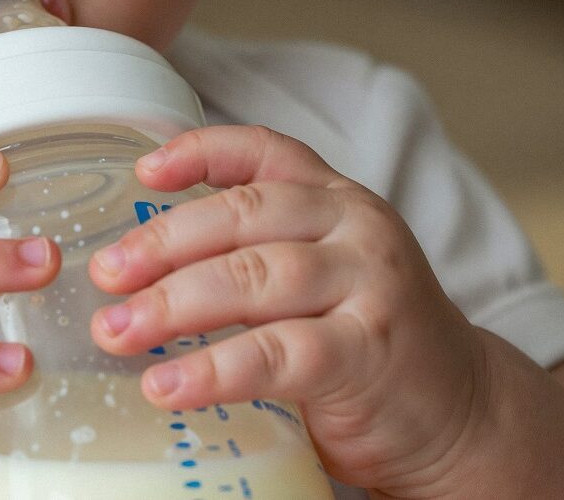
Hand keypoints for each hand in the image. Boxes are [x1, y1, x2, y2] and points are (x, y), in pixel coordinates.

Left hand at [88, 125, 487, 494]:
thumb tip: (133, 270)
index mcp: (334, 199)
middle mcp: (355, 226)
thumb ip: (250, 255)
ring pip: (255, 277)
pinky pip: (277, 353)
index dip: (199, 151)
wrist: (460, 412)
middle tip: (104, 274)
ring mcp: (368, 284)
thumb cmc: (363, 340)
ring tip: (116, 330)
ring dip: (173, 304)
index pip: (264, 151)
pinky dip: (213, 370)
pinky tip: (166, 385)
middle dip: (162, 243)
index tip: (142, 171)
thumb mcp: (316, 274)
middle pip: (244, 214)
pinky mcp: (369, 351)